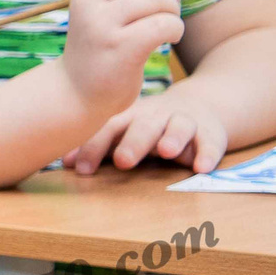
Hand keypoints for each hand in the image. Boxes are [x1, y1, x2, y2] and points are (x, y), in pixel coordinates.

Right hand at [54, 0, 181, 119]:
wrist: (77, 91)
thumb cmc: (101, 45)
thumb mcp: (104, 9)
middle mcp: (87, 0)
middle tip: (170, 1)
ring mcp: (101, 24)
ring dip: (173, 10)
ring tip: (166, 23)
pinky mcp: (119, 48)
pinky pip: (163, 24)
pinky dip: (175, 29)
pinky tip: (168, 38)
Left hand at [63, 83, 227, 175]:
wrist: (196, 106)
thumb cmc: (147, 125)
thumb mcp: (124, 130)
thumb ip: (99, 145)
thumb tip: (64, 164)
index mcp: (128, 116)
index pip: (107, 128)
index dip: (92, 147)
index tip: (77, 168)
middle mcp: (155, 116)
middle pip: (142, 126)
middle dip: (133, 143)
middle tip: (122, 162)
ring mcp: (184, 121)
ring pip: (179, 127)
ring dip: (172, 138)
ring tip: (165, 152)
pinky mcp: (210, 131)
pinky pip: (211, 142)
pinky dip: (208, 153)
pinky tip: (201, 167)